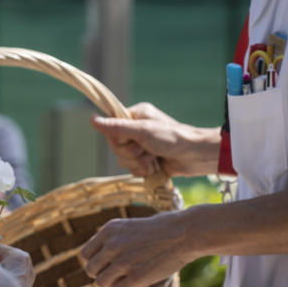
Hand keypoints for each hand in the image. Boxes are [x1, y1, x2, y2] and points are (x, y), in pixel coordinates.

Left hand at [79, 211, 194, 286]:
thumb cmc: (160, 230)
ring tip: (128, 278)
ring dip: (113, 284)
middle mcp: (111, 245)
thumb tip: (99, 264)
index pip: (85, 255)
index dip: (96, 263)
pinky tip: (136, 283)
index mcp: (108, 230)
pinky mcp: (136, 276)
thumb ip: (112, 242)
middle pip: (91, 271)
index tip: (108, 264)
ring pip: (101, 283)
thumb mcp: (129, 228)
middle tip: (119, 273)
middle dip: (103, 274)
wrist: (185, 232)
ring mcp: (123, 261)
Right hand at [91, 102, 217, 176]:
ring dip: (138, 162)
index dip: (118, 139)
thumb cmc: (172, 138)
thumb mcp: (142, 131)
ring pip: (123, 159)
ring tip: (153, 159)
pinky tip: (154, 167)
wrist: (195, 156)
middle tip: (146, 151)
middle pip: (116, 146)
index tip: (131, 139)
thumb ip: (116, 127)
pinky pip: (132, 168)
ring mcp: (141, 146)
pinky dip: (142, 170)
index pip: (111, 128)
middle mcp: (136, 130)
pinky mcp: (146, 160)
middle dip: (131, 153)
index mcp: (135, 116)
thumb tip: (92, 119)